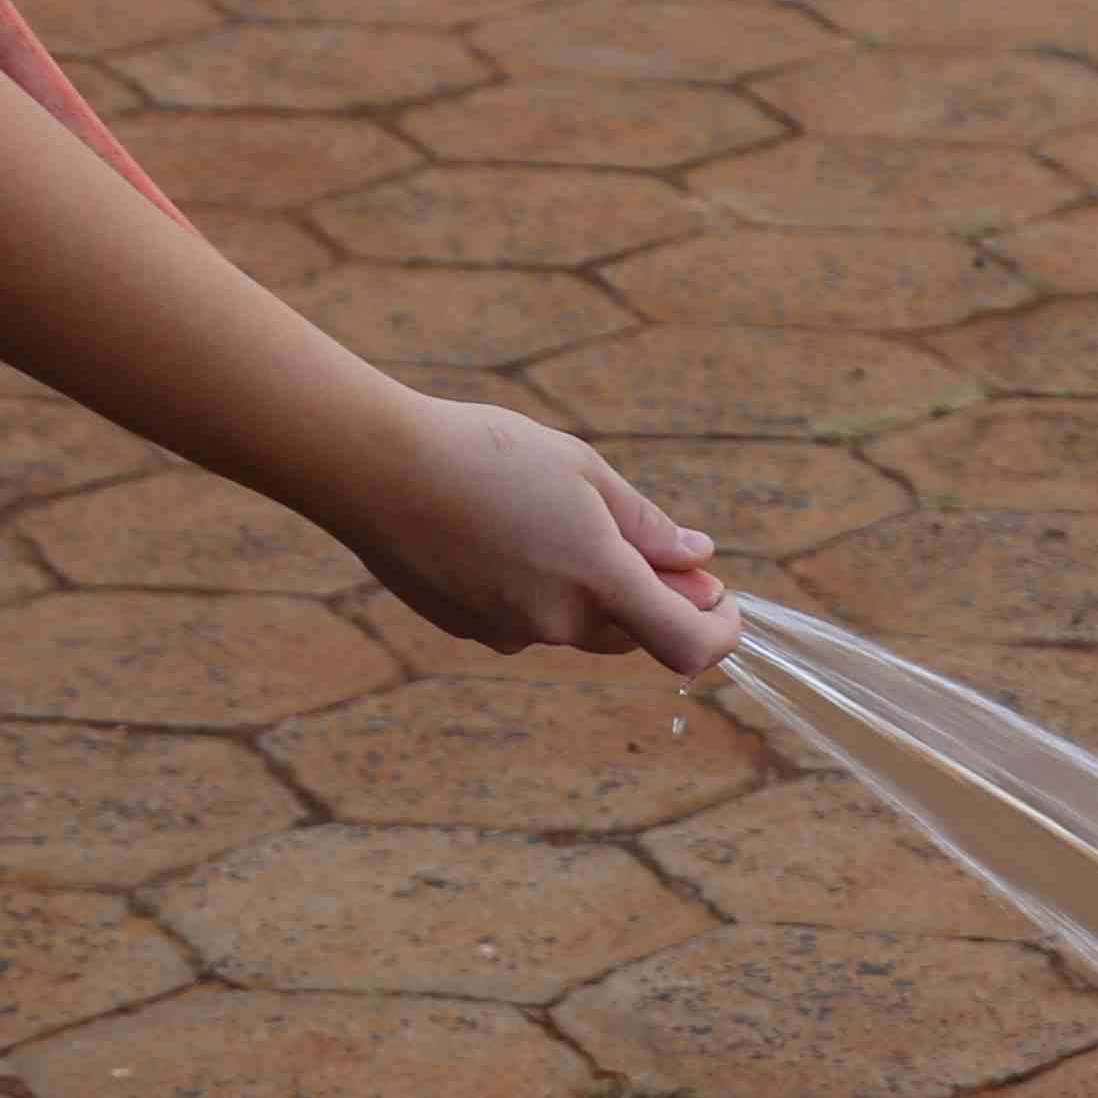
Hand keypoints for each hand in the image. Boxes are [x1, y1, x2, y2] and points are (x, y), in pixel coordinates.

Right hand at [344, 396, 739, 678]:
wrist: (374, 467)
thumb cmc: (484, 452)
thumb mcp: (582, 472)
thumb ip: (647, 525)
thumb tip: (699, 560)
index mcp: (600, 579)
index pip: (689, 645)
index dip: (720, 632)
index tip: (722, 602)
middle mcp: (560, 621)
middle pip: (633, 632)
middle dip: (650, 596)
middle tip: (638, 537)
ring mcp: (512, 633)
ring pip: (578, 626)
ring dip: (590, 590)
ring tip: (544, 515)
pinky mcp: (472, 631)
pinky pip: (526, 620)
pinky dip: (535, 589)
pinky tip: (496, 533)